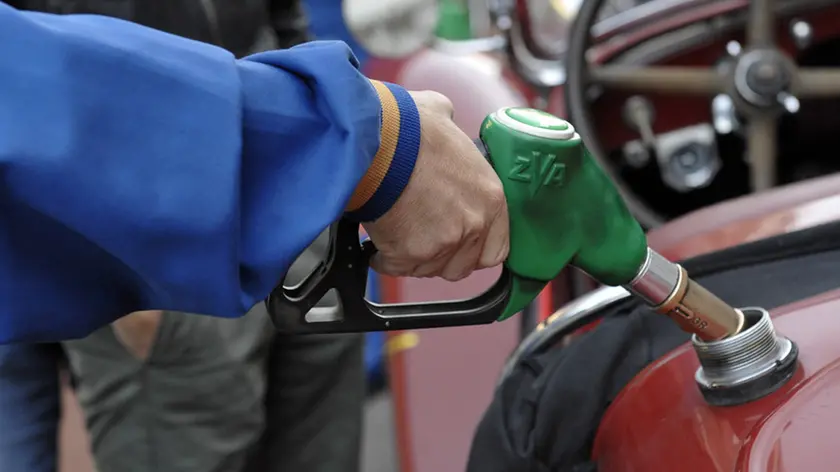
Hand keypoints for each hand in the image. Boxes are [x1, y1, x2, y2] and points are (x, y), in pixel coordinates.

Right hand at [364, 91, 508, 281]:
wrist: (375, 142)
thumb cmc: (407, 126)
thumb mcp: (445, 117)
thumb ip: (452, 135)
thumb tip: (443, 121)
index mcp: (491, 197)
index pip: (497, 249)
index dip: (475, 249)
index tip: (458, 242)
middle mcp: (473, 224)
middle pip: (462, 266)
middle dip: (442, 256)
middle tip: (423, 236)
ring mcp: (443, 244)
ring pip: (428, 270)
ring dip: (412, 257)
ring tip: (397, 233)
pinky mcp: (410, 255)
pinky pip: (395, 268)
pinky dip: (383, 258)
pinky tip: (377, 241)